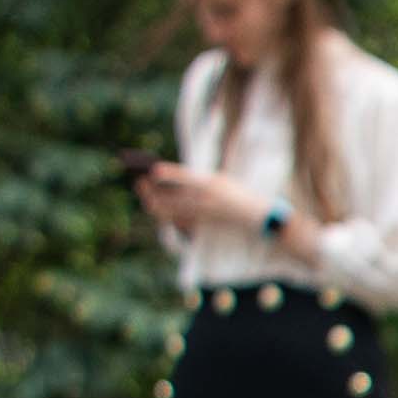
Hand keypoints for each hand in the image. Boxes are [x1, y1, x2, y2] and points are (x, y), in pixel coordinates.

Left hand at [138, 159, 266, 238]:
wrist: (257, 217)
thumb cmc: (236, 194)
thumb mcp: (219, 180)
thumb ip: (196, 180)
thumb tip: (166, 181)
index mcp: (210, 184)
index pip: (184, 178)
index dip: (167, 174)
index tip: (152, 171)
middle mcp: (204, 200)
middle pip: (170, 197)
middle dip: (150, 190)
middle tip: (140, 182)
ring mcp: (201, 215)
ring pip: (168, 212)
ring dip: (154, 203)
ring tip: (146, 195)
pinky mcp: (200, 226)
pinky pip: (176, 220)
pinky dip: (167, 214)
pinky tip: (161, 208)